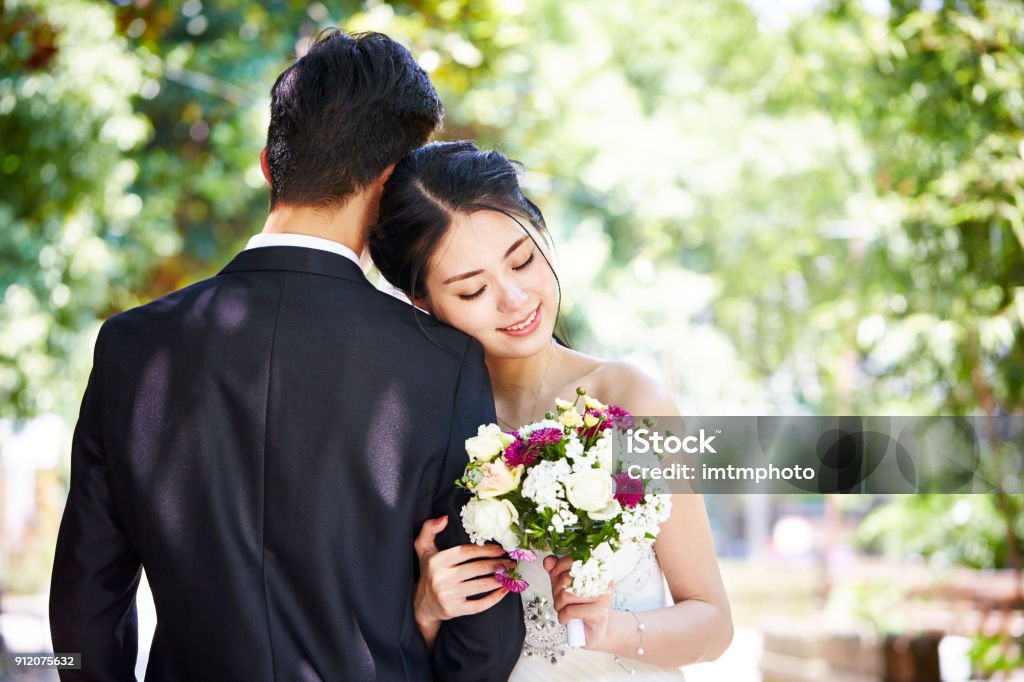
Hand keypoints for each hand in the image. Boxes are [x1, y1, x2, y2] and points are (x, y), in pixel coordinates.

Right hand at [413, 516, 512, 645]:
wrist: (422, 605)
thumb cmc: (428, 573)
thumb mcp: (423, 548)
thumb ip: (430, 529)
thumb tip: (444, 518)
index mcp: (437, 561)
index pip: (466, 552)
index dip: (486, 550)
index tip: (500, 550)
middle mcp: (441, 578)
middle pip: (476, 568)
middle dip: (497, 564)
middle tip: (510, 562)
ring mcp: (448, 595)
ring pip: (480, 585)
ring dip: (499, 579)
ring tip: (510, 575)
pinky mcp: (454, 610)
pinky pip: (479, 605)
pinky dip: (494, 598)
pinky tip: (504, 591)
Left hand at [545, 555, 614, 649]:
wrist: (592, 631)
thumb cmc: (579, 606)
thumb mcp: (565, 586)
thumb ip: (557, 572)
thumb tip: (549, 561)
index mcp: (597, 569)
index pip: (575, 559)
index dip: (559, 565)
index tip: (553, 573)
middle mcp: (603, 581)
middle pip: (568, 578)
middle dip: (557, 590)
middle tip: (560, 600)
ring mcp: (603, 596)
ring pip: (566, 595)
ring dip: (558, 606)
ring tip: (563, 610)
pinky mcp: (599, 613)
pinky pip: (570, 611)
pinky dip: (563, 617)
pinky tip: (567, 619)